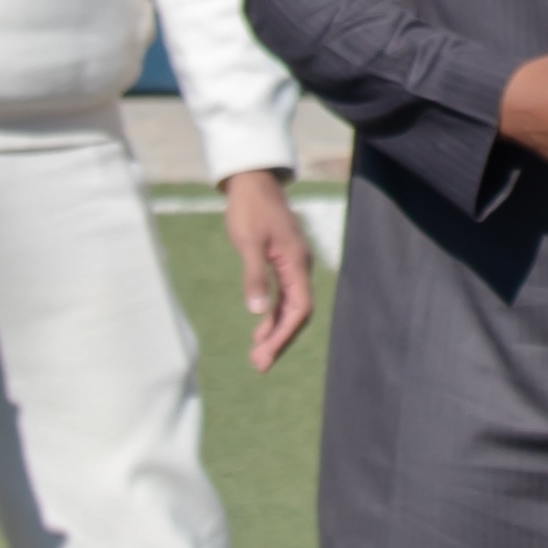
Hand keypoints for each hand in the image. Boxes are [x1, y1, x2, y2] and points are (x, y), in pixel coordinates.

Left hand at [223, 166, 315, 370]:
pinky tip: (259, 330)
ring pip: (289, 307)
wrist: (251, 182)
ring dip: (274, 331)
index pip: (299, 308)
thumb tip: (256, 311)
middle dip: (280, 340)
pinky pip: (282, 297)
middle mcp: (299, 267)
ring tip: (257, 356)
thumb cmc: (249, 208)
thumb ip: (254, 276)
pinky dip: (272, 315)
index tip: (267, 352)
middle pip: (297, 313)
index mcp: (296, 263)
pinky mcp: (281, 263)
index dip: (285, 333)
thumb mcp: (248, 241)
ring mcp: (292, 266)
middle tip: (258, 365)